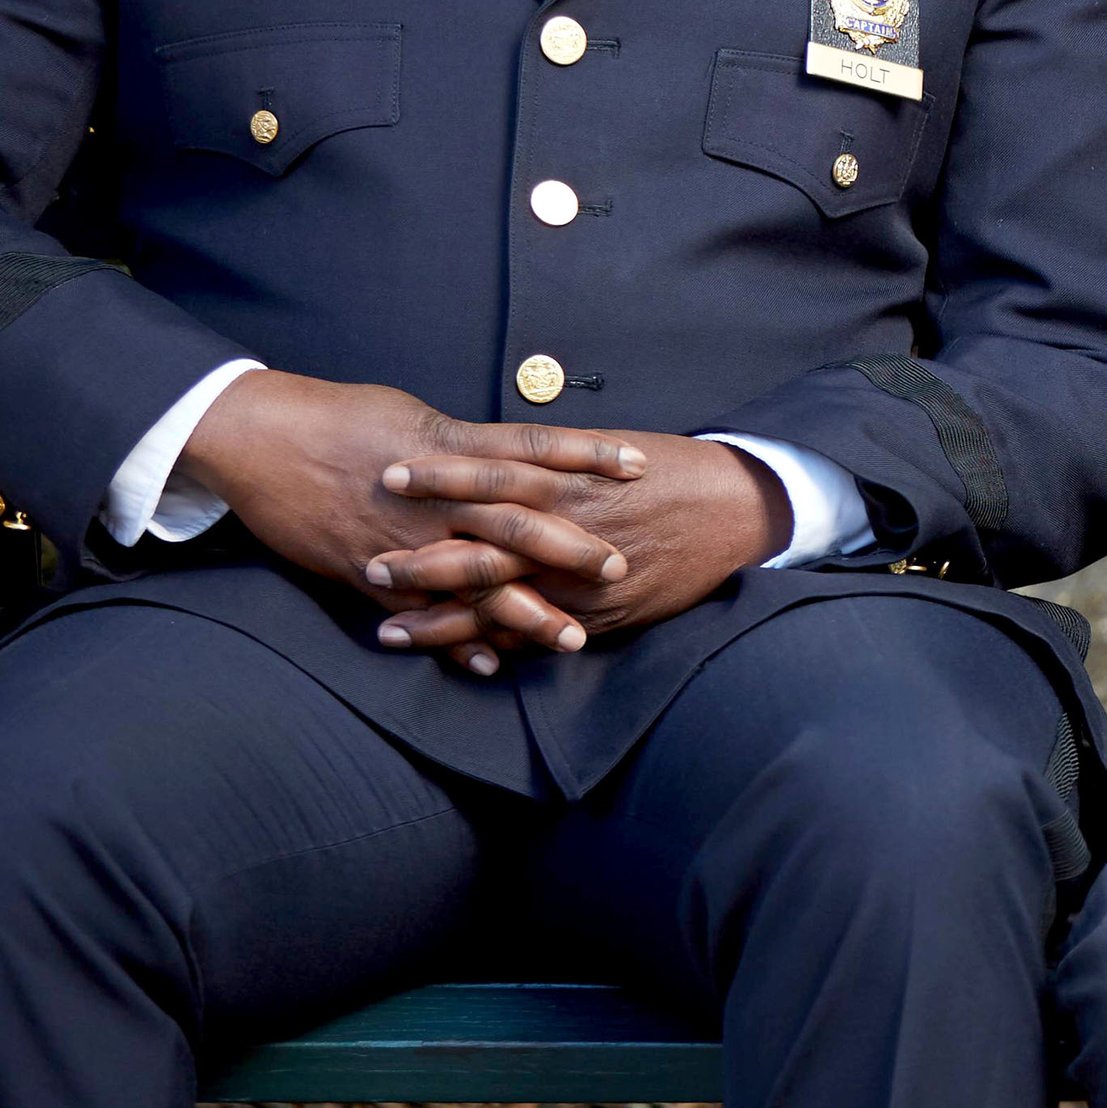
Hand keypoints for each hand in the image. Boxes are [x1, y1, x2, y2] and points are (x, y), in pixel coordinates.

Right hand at [180, 370, 637, 676]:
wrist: (261, 437)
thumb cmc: (338, 417)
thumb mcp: (413, 415)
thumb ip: (464, 443)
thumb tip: (509, 453)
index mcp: (451, 446)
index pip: (536, 449)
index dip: (589, 456)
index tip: (640, 464)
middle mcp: (436, 496)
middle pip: (518, 522)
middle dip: (570, 549)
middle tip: (622, 568)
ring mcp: (404, 539)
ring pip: (476, 579)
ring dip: (526, 612)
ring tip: (573, 639)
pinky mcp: (367, 573)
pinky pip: (420, 614)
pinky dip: (453, 642)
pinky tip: (489, 667)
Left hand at [359, 431, 794, 652]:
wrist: (739, 508)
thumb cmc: (673, 469)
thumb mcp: (611, 446)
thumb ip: (553, 455)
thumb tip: (499, 445)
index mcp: (569, 479)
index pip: (491, 472)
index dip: (439, 475)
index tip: (390, 471)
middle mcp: (570, 530)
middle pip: (483, 546)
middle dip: (422, 558)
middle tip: (367, 560)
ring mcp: (584, 579)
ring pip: (501, 603)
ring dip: (442, 619)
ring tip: (387, 629)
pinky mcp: (603, 613)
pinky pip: (541, 636)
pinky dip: (499, 649)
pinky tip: (459, 662)